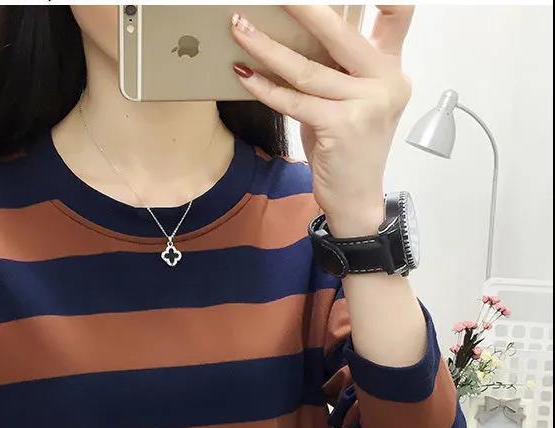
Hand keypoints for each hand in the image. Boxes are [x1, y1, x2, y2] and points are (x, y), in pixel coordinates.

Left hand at [230, 5, 414, 235]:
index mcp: (390, 69)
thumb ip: (334, 70)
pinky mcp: (342, 126)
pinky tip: (243, 75)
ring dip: (266, 47)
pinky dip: (265, 87)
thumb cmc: (346, 150)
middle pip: (339, 31)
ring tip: (239, 28)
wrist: (356, 199)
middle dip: (301, 6)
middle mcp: (385, 81)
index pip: (397, 14)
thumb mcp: (348, 102)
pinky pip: (294, 100)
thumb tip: (289, 37)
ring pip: (306, 68)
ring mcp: (367, 104)